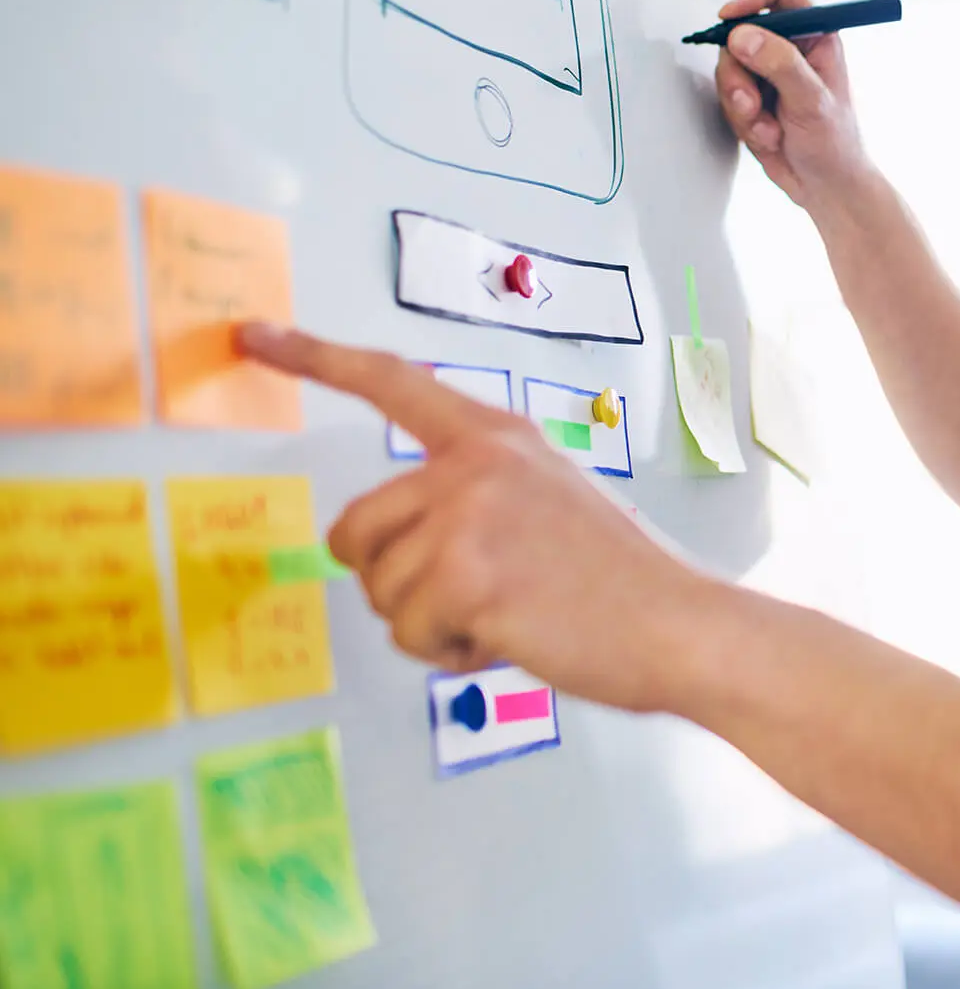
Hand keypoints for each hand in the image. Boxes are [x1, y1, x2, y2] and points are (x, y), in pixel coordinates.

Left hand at [236, 323, 718, 712]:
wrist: (676, 623)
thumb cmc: (619, 578)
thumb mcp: (547, 499)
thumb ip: (474, 496)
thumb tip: (399, 541)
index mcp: (495, 436)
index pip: (392, 381)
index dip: (315, 358)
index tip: (254, 335)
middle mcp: (474, 463)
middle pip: (355, 529)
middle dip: (393, 578)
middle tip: (472, 596)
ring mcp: (467, 516)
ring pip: (381, 591)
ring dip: (431, 622)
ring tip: (508, 615)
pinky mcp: (465, 576)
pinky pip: (408, 633)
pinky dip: (449, 652)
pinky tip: (510, 638)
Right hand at [715, 0, 872, 211]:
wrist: (826, 187)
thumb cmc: (836, 143)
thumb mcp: (812, 101)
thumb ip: (779, 64)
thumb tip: (743, 36)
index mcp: (814, 32)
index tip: (732, 17)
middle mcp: (787, 44)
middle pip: (738, 31)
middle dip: (741, 72)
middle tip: (752, 101)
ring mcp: (765, 70)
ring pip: (728, 66)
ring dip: (742, 104)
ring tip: (768, 127)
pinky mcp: (750, 95)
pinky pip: (726, 95)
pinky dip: (742, 121)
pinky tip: (768, 135)